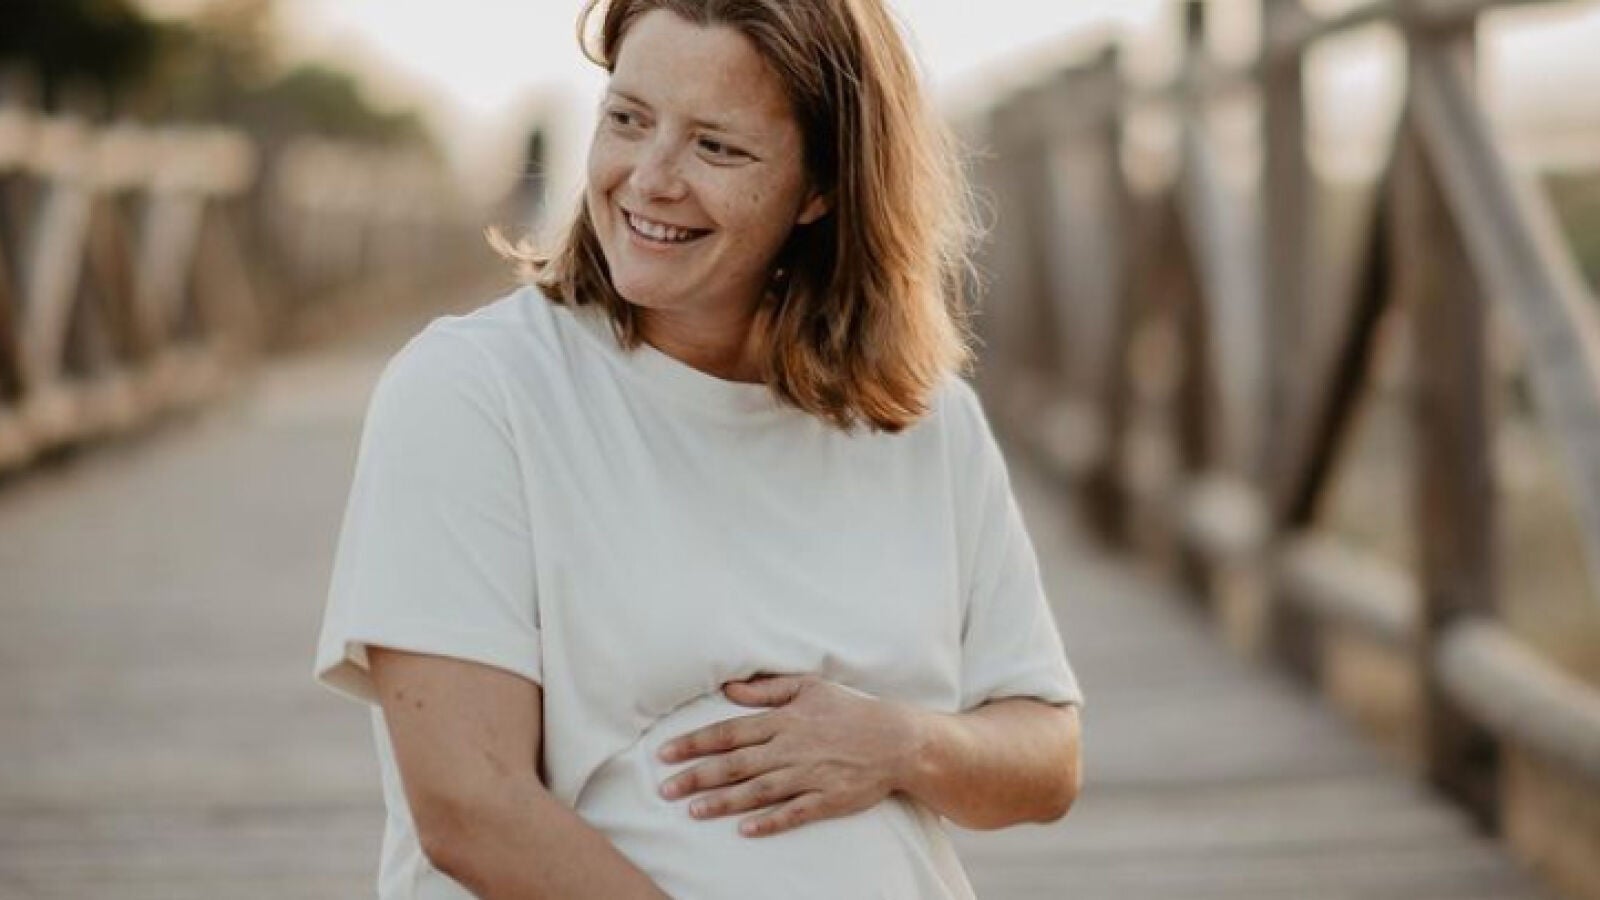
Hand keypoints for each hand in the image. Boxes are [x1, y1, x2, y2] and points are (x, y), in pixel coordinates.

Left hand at [656, 675, 921, 837]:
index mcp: (783, 720)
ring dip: (723, 802)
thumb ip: (766, 689)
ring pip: (758, 791)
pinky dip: (769, 822)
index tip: (665, 753)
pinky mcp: (827, 800)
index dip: (695, 742)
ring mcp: (809, 776)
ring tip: (693, 811)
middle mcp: (790, 749)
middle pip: (735, 764)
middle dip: (697, 776)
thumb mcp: (809, 687)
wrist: (897, 740)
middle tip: (665, 789)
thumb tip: (729, 688)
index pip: (729, 731)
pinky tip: (745, 830)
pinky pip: (793, 813)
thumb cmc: (850, 710)